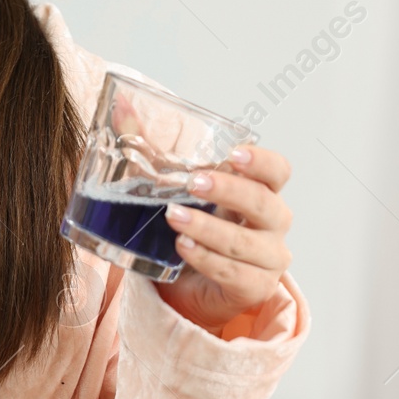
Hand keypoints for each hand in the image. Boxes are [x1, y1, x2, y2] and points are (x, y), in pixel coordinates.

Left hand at [152, 144, 292, 336]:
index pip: (278, 171)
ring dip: (208, 227)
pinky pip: (234, 273)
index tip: (233, 155)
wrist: (187, 287)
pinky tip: (183, 247)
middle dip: (229, 191)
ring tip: (173, 217)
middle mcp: (272, 224)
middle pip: (265, 203)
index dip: (262, 161)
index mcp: (260, 192)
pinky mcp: (254, 288)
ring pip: (245, 242)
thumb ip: (152, 153)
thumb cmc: (190, 230)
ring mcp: (268, 259)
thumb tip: (120, 110)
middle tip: (193, 182)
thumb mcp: (174, 192)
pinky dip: (206, 259)